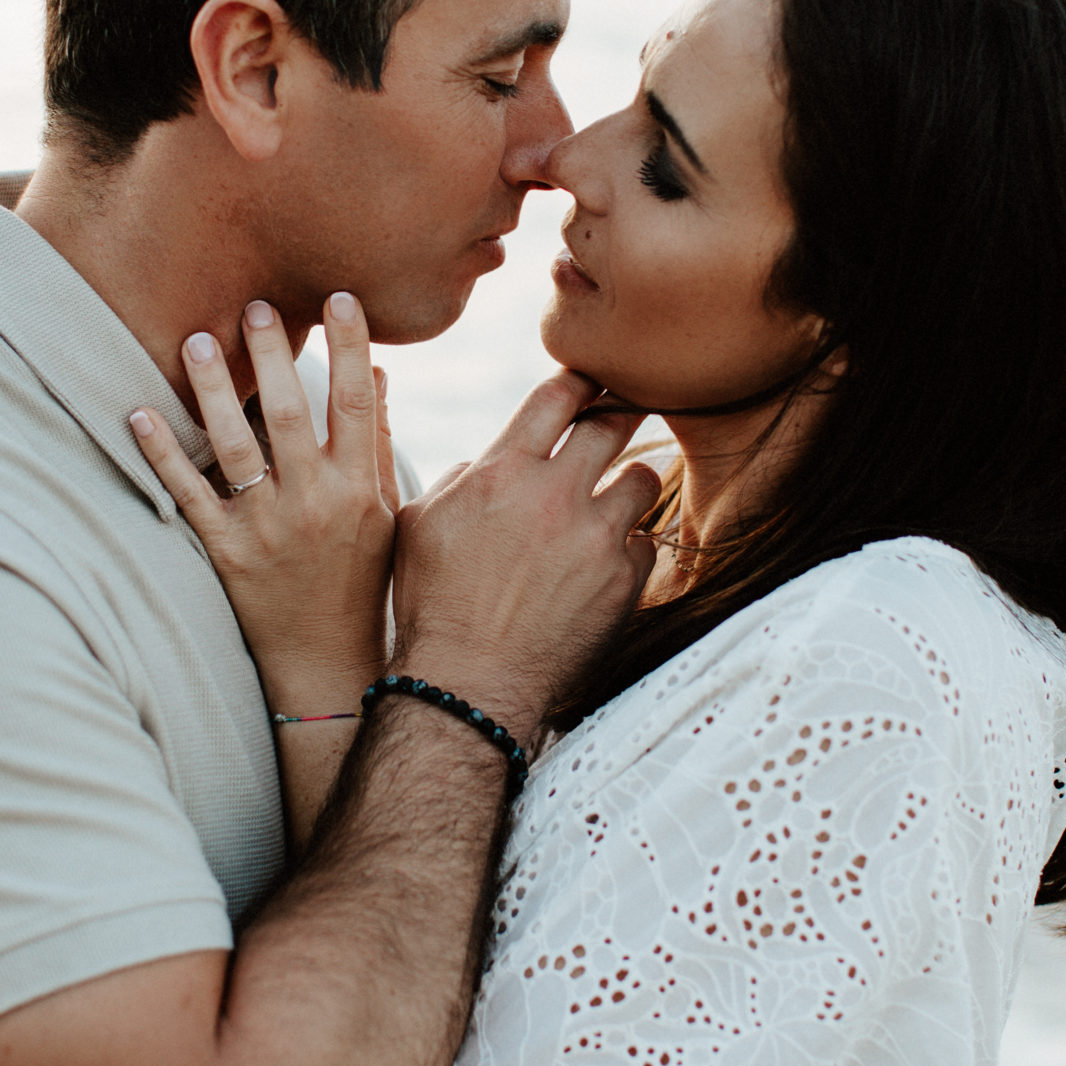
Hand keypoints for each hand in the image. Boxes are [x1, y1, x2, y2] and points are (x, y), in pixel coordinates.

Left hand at [132, 292, 399, 720]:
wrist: (326, 663)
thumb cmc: (359, 582)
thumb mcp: (384, 514)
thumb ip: (377, 445)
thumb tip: (378, 377)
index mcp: (359, 489)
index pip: (356, 404)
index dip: (349, 348)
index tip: (341, 297)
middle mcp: (314, 504)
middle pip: (290, 415)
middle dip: (273, 356)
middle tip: (255, 305)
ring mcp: (266, 528)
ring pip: (235, 447)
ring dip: (213, 391)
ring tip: (198, 341)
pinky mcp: (225, 552)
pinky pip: (189, 494)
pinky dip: (163, 453)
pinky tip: (139, 413)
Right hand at [390, 370, 660, 744]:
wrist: (467, 685)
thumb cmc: (433, 606)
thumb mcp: (418, 525)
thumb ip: (459, 479)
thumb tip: (486, 461)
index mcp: (501, 472)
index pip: (557, 395)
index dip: (580, 380)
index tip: (593, 380)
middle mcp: (553, 495)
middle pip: (613, 423)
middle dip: (624, 412)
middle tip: (631, 412)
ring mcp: (594, 538)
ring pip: (642, 478)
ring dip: (630, 484)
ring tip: (616, 500)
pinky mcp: (622, 580)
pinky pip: (647, 541)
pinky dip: (631, 546)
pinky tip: (609, 561)